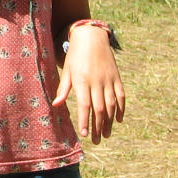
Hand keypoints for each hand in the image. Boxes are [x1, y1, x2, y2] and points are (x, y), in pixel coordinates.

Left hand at [55, 28, 124, 144]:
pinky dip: (121, 108)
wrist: (92, 36)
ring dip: (109, 121)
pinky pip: (121, 95)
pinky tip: (118, 120)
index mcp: (82, 80)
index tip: (83, 134)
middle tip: (96, 141)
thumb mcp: (67, 70)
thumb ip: (63, 89)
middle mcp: (97, 81)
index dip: (85, 120)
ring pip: (112, 104)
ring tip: (106, 135)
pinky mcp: (117, 77)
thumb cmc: (75, 55)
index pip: (85, 105)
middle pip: (99, 108)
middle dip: (97, 126)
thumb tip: (56, 105)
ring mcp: (109, 79)